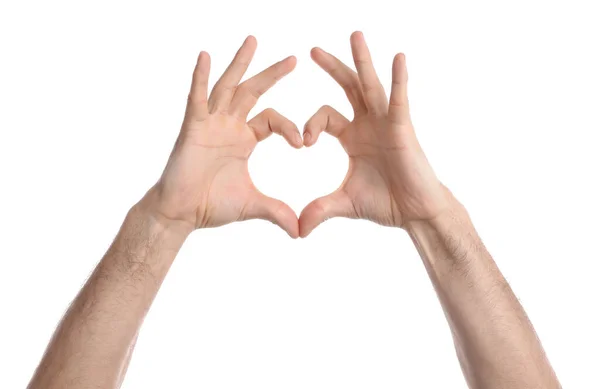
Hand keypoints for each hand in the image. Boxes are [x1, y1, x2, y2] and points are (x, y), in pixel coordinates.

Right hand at [143, 36, 301, 237]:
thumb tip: (301, 232)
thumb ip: (277, 212)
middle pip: (253, 92)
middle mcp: (228, 126)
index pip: (272, 120)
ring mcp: (210, 124)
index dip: (288, 127)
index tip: (303, 143)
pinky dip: (200, 78)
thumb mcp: (253, 205)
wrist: (183, 213)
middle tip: (294, 59)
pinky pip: (196, 98)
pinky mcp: (192, 127)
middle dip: (272, 75)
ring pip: (228, 87)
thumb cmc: (212, 205)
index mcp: (244, 139)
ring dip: (240, 64)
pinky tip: (205, 56)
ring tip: (253, 41)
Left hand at [299, 32, 449, 236]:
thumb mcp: (344, 203)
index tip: (303, 143)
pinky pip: (400, 99)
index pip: (324, 118)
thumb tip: (296, 231)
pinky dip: (399, 79)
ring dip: (362, 60)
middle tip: (312, 50)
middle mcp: (368, 124)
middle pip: (347, 88)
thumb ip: (319, 210)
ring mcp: (386, 123)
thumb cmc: (385, 203)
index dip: (310, 125)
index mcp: (352, 137)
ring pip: (371, 85)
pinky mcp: (403, 127)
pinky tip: (398, 57)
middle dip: (332, 68)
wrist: (414, 213)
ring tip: (354, 35)